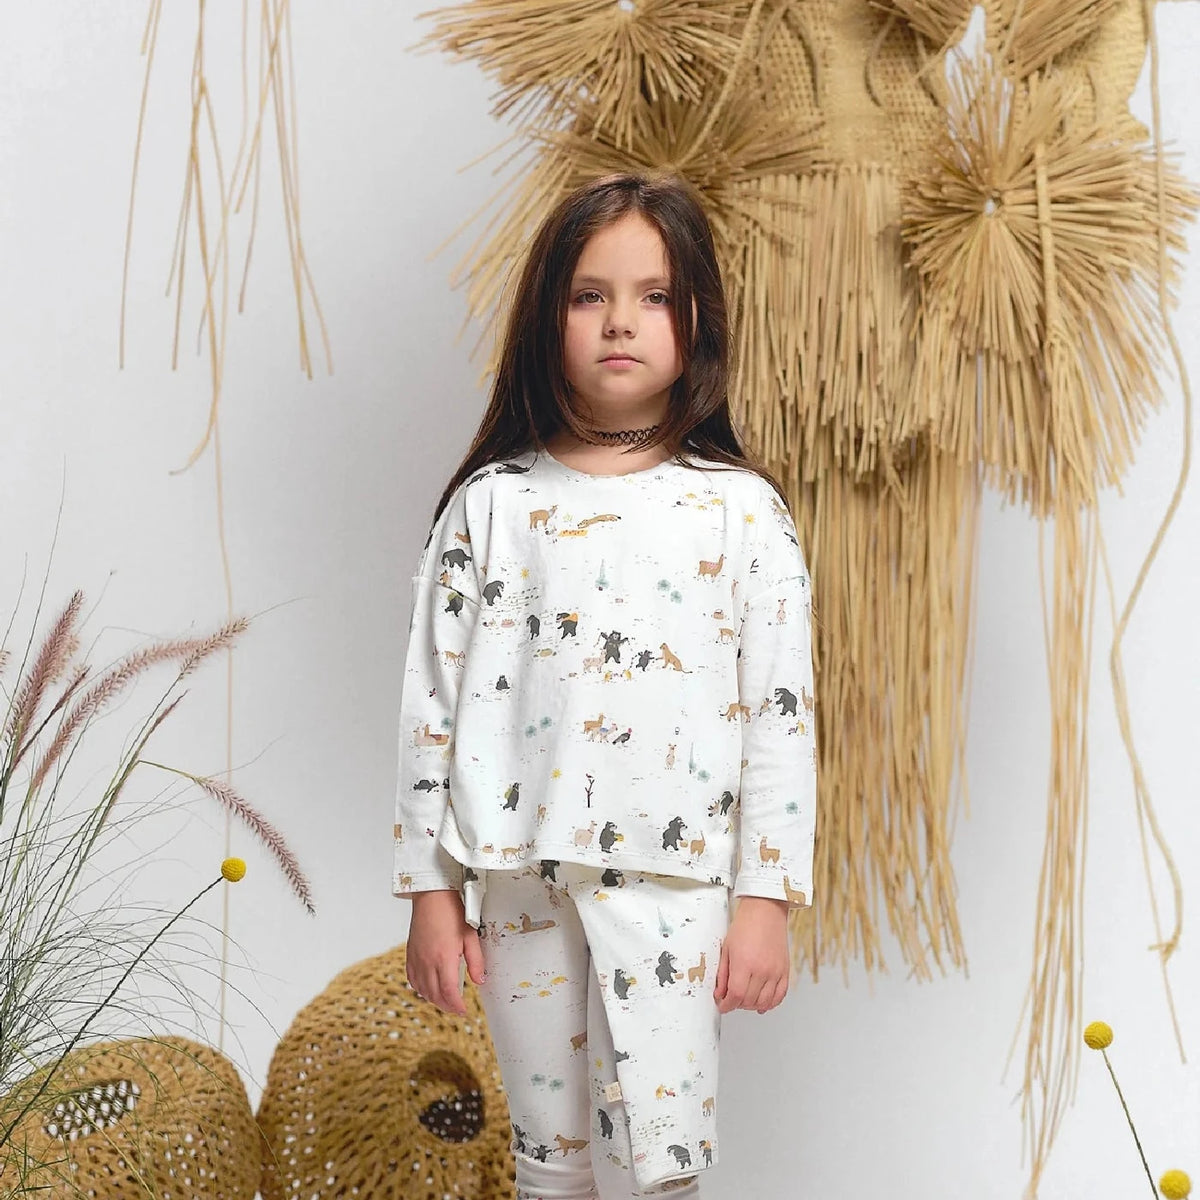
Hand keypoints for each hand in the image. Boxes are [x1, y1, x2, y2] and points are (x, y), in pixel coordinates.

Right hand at [406, 889, 486, 1015]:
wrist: (431, 896)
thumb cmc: (451, 911)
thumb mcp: (470, 935)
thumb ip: (476, 961)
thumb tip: (480, 980)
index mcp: (444, 958)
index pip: (449, 992)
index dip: (457, 1006)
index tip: (464, 1011)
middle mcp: (427, 962)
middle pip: (435, 995)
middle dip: (447, 1006)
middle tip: (457, 1008)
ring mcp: (416, 959)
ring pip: (422, 990)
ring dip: (434, 999)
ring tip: (446, 1000)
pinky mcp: (410, 954)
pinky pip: (412, 979)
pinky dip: (420, 988)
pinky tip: (428, 988)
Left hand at [713, 896, 789, 1014]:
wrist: (765, 911)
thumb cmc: (746, 926)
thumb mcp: (727, 949)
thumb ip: (723, 974)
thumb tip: (720, 993)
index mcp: (744, 963)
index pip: (735, 995)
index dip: (726, 1005)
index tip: (722, 1005)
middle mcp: (762, 970)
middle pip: (749, 1001)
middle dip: (737, 1004)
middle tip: (731, 999)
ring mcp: (775, 971)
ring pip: (764, 1002)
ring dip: (752, 1006)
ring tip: (745, 1000)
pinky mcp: (785, 971)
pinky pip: (780, 995)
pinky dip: (771, 1003)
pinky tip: (762, 1003)